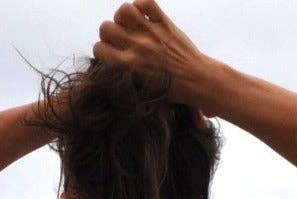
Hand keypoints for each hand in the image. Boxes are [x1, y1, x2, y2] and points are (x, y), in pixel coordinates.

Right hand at [93, 1, 214, 111]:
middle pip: (106, 27)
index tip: (109, 53)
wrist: (197, 81)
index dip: (101, 50)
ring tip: (129, 24)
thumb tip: (110, 66)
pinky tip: (143, 16)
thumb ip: (124, 76)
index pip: (99, 49)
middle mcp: (137, 47)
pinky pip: (146, 2)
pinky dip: (141, 5)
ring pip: (123, 10)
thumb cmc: (170, 92)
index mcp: (129, 66)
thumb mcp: (142, 91)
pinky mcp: (164, 23)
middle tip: (118, 39)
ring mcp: (152, 32)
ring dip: (123, 16)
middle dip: (108, 33)